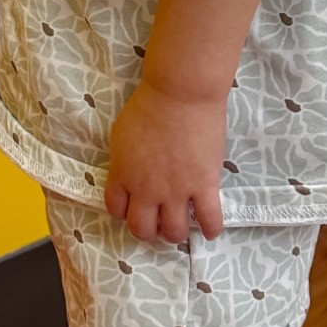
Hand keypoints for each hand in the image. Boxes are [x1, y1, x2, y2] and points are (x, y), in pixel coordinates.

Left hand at [105, 80, 226, 243]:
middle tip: (156, 222)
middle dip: (148, 230)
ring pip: (174, 232)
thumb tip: (129, 172)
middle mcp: (146, 190)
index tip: (132, 208)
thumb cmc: (149, 105)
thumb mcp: (122, 134)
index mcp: (123, 175)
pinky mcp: (204, 185)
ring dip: (175, 232)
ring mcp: (176, 191)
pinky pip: (209, 219)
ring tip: (181, 223)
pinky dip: (210, 228)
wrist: (181, 94)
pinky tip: (210, 228)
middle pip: (142, 229)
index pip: (116, 209)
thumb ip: (124, 159)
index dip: (124, 212)